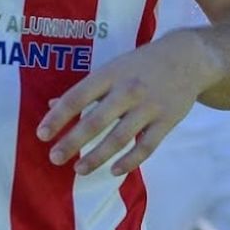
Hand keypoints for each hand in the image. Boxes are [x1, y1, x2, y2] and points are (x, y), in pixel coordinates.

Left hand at [36, 31, 219, 176]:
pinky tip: (114, 171)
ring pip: (119, 138)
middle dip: (73, 142)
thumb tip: (52, 106)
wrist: (188, 58)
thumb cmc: (141, 64)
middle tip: (54, 158)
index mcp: (111, 74)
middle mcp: (128, 90)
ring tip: (79, 170)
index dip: (58, 117)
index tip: (41, 135)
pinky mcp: (166, 121)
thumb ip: (85, 89)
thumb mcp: (113, 67)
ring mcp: (149, 107)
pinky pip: (146, 147)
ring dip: (97, 156)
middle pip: (96, 121)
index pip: (78, 97)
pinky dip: (129, 161)